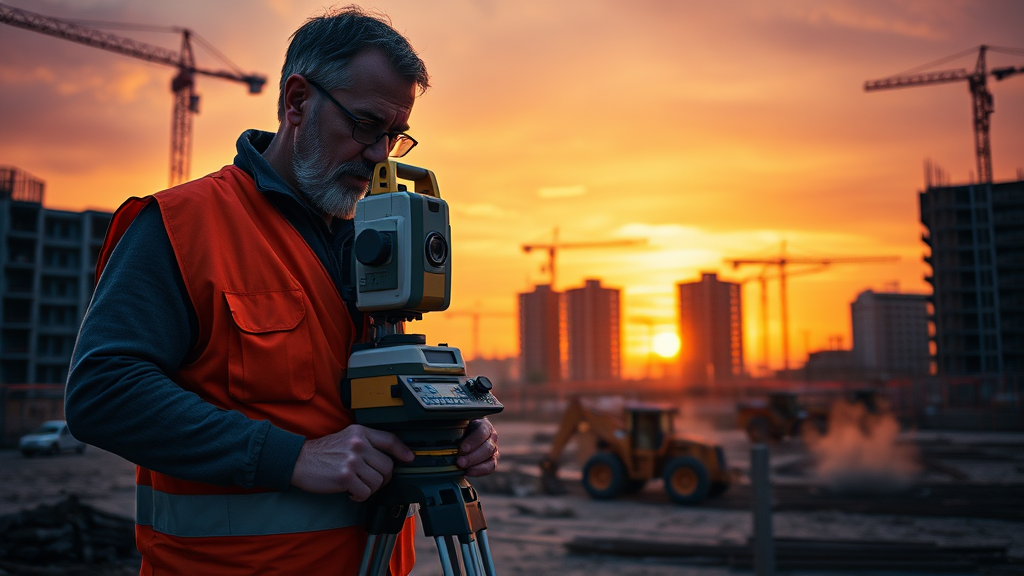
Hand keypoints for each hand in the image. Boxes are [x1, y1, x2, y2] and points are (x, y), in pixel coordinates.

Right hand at [290, 425, 413, 500]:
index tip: (409, 458)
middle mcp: (358, 444)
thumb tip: (390, 458)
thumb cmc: (323, 452)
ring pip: (378, 482)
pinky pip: (365, 493)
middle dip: (382, 478)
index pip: (390, 440)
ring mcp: (352, 460)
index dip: (402, 450)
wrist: (299, 460)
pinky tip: (350, 492)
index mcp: (360, 432)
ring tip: (356, 485)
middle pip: (387, 466)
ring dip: (369, 489)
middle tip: (369, 481)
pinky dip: (359, 497)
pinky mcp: (345, 476)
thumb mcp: (346, 437)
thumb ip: (367, 443)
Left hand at [456, 418, 498, 476]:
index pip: (482, 430)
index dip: (473, 440)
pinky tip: (468, 472)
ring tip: (462, 468)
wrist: (464, 437)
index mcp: (484, 424)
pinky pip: (490, 467)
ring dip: (475, 464)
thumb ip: (454, 429)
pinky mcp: (492, 460)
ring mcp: (493, 449)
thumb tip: (442, 434)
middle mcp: (491, 436)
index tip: (462, 448)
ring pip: (490, 458)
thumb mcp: (457, 426)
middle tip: (460, 462)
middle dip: (473, 456)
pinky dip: (479, 471)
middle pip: (487, 447)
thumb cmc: (459, 430)